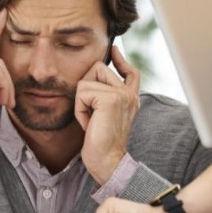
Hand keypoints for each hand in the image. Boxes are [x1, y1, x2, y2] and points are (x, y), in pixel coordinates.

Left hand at [75, 47, 140, 184]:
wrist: (108, 162)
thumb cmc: (101, 143)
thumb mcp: (105, 116)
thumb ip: (105, 97)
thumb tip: (93, 77)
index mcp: (131, 98)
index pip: (130, 71)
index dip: (120, 59)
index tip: (113, 50)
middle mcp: (130, 94)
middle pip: (98, 68)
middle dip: (86, 88)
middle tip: (91, 114)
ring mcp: (121, 94)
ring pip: (87, 80)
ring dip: (81, 102)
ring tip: (90, 120)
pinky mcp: (110, 99)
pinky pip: (82, 92)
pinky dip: (80, 110)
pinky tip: (88, 123)